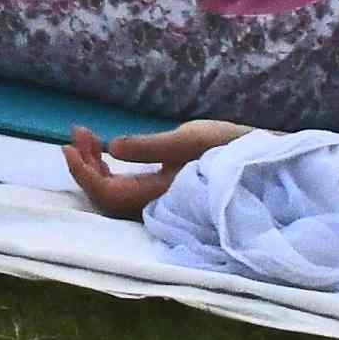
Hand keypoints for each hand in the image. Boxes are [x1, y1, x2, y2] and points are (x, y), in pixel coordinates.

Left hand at [61, 118, 248, 215]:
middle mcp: (160, 207)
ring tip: (87, 136)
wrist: (270, 169)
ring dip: (97, 167)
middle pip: (108, 198)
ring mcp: (163, 204)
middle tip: (78, 132)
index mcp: (164, 196)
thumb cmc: (235, 149)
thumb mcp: (193, 138)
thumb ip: (152, 147)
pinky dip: (113, 170)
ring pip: (117, 195)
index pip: (109, 195)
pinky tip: (108, 150)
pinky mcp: (168, 196)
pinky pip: (129, 191)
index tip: (67, 146)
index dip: (84, 174)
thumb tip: (113, 147)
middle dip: (86, 166)